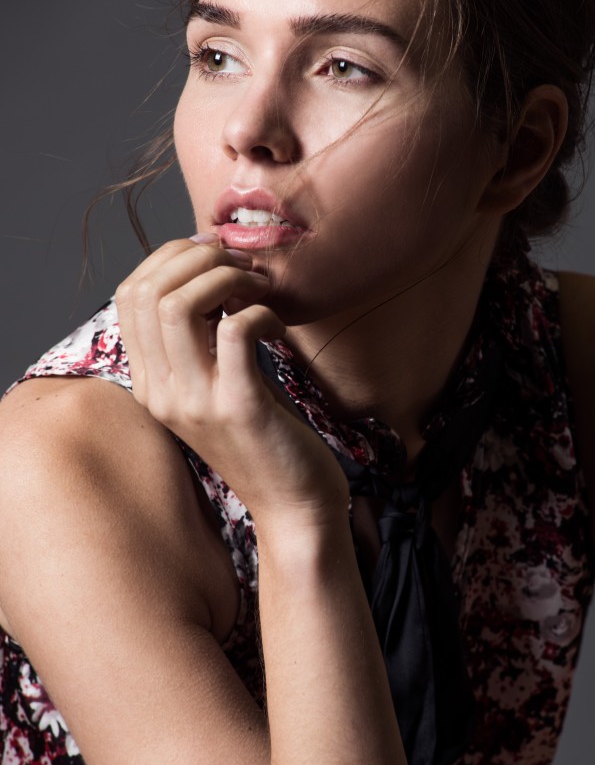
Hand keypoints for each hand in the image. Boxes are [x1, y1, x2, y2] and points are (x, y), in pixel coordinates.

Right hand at [115, 238, 348, 532]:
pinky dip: (260, 311)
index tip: (214, 256)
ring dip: (225, 277)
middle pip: (148, 292)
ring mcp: (197, 402)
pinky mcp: (239, 407)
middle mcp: (162, 393)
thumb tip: (209, 273)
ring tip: (257, 287)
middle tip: (240, 264)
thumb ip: (201, 342)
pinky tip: (278, 326)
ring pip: (178, 305)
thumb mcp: (217, 387)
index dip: (170, 259)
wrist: (295, 508)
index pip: (129, 296)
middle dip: (197, 258)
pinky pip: (235, 330)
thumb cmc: (266, 439)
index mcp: (151, 385)